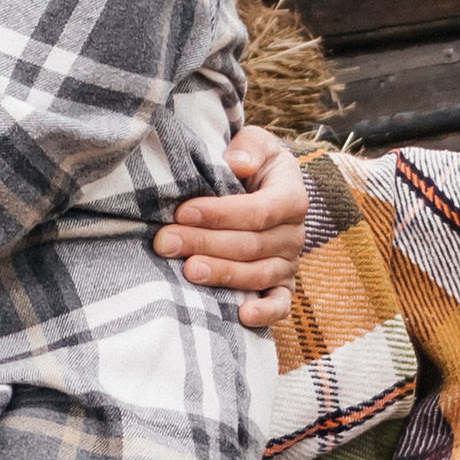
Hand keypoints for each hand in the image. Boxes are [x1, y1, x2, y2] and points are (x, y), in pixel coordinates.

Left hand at [156, 125, 311, 330]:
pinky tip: (242, 315)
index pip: (259, 211)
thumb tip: (237, 164)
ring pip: (259, 274)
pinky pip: (280, 305)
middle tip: (166, 241)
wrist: (260, 189)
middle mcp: (294, 234)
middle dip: (206, 243)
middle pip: (252, 244)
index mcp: (291, 197)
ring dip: (223, 274)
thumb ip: (248, 147)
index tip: (183, 212)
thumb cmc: (249, 164)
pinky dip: (265, 313)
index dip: (221, 214)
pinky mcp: (282, 288)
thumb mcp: (253, 144)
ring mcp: (289, 264)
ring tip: (188, 270)